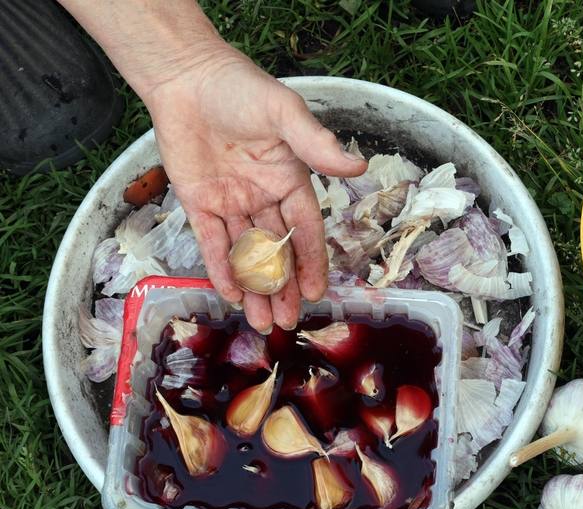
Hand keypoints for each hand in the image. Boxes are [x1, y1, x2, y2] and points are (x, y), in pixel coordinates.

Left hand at [143, 48, 367, 331]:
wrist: (185, 75)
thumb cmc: (240, 87)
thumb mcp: (284, 112)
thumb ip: (316, 143)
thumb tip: (359, 167)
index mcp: (290, 178)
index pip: (306, 230)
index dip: (311, 262)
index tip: (315, 292)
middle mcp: (264, 196)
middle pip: (277, 250)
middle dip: (282, 287)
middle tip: (286, 321)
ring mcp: (231, 201)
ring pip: (246, 253)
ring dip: (254, 287)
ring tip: (262, 322)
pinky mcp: (198, 202)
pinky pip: (211, 242)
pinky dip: (220, 268)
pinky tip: (232, 294)